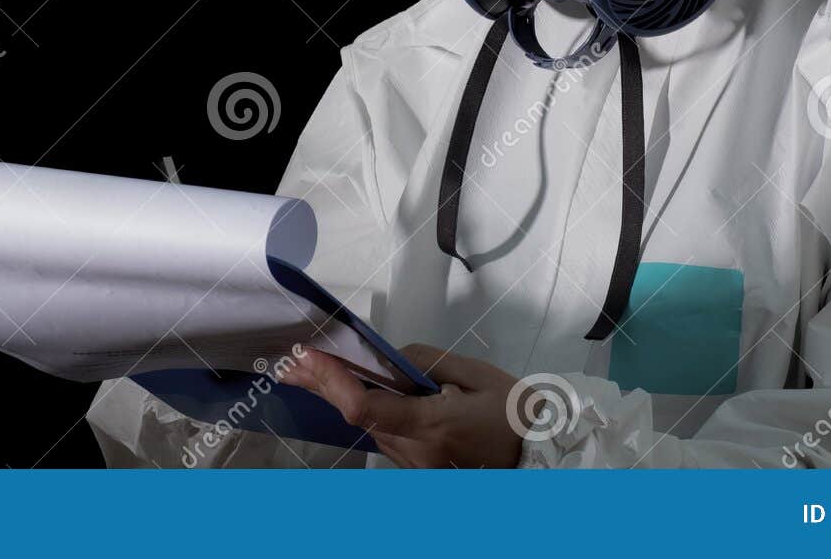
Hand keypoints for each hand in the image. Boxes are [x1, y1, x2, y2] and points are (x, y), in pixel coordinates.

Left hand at [278, 343, 523, 467]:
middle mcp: (416, 453)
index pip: (365, 408)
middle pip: (358, 418)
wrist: (540, 456)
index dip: (331, 382)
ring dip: (341, 398)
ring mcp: (416, 467)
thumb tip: (390, 359)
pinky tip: (347, 390)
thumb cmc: (514, 411)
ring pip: (370, 428)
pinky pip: (386, 437)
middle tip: (290, 361)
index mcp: (432, 427)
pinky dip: (367, 413)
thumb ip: (426, 363)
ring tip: (309, 369)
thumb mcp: (475, 375)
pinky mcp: (419, 470)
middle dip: (324, 387)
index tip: (308, 358)